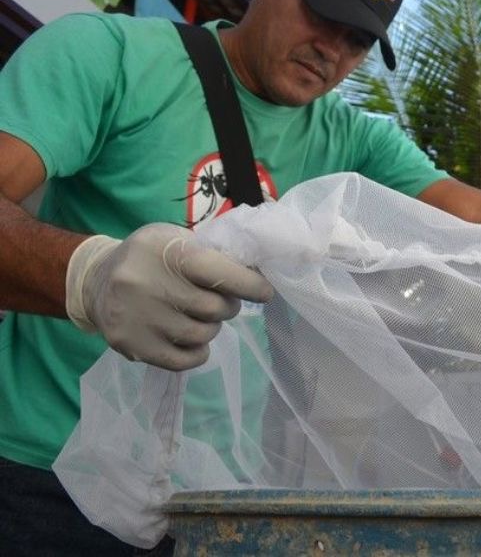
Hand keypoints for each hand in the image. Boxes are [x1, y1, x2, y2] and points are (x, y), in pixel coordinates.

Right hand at [65, 223, 272, 369]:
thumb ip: (212, 255)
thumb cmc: (151, 258)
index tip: (265, 292)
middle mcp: (144, 283)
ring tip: (199, 317)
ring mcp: (135, 317)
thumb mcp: (175, 240)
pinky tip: (192, 341)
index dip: (248, 284)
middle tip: (221, 303)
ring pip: (201, 335)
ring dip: (211, 329)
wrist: (95, 280)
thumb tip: (256, 276)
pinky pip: (183, 360)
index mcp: (164, 251)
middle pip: (213, 308)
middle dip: (227, 307)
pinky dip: (198, 352)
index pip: (217, 271)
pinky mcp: (130, 344)